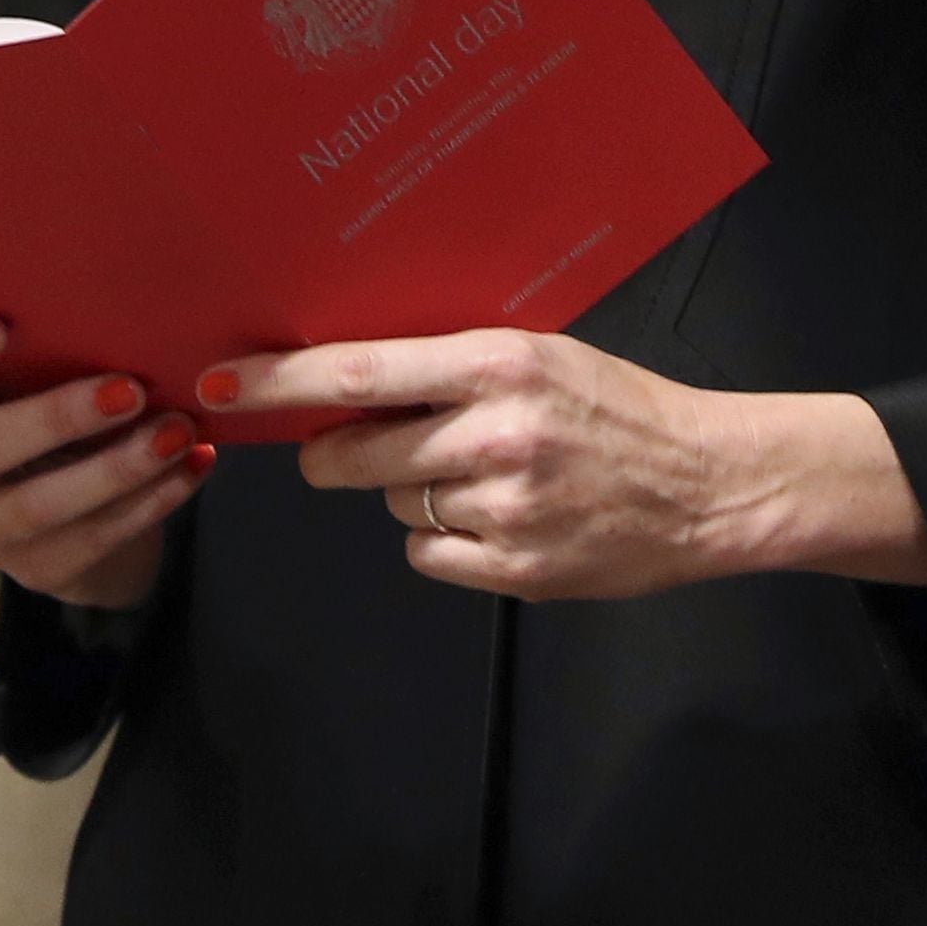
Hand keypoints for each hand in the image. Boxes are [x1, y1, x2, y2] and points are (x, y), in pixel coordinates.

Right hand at [0, 313, 216, 608]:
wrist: (84, 523)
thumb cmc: (62, 421)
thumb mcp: (41, 382)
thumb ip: (55, 346)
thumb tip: (133, 290)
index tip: (0, 326)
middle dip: (57, 417)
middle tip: (130, 389)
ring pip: (43, 504)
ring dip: (118, 466)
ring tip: (178, 432)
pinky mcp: (39, 569)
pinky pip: (98, 537)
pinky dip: (155, 498)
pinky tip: (196, 463)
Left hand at [193, 329, 926, 600]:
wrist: (709, 483)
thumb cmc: (621, 410)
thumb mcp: (541, 357)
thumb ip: (449, 367)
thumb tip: (344, 382)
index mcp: (497, 363)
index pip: (357, 371)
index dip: (277, 381)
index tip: (217, 381)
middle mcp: (494, 432)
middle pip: (352, 453)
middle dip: (335, 454)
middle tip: (348, 449)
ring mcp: (504, 507)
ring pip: (395, 504)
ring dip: (415, 494)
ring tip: (487, 478)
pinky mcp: (515, 568)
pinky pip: (428, 554)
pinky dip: (447, 542)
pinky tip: (502, 521)